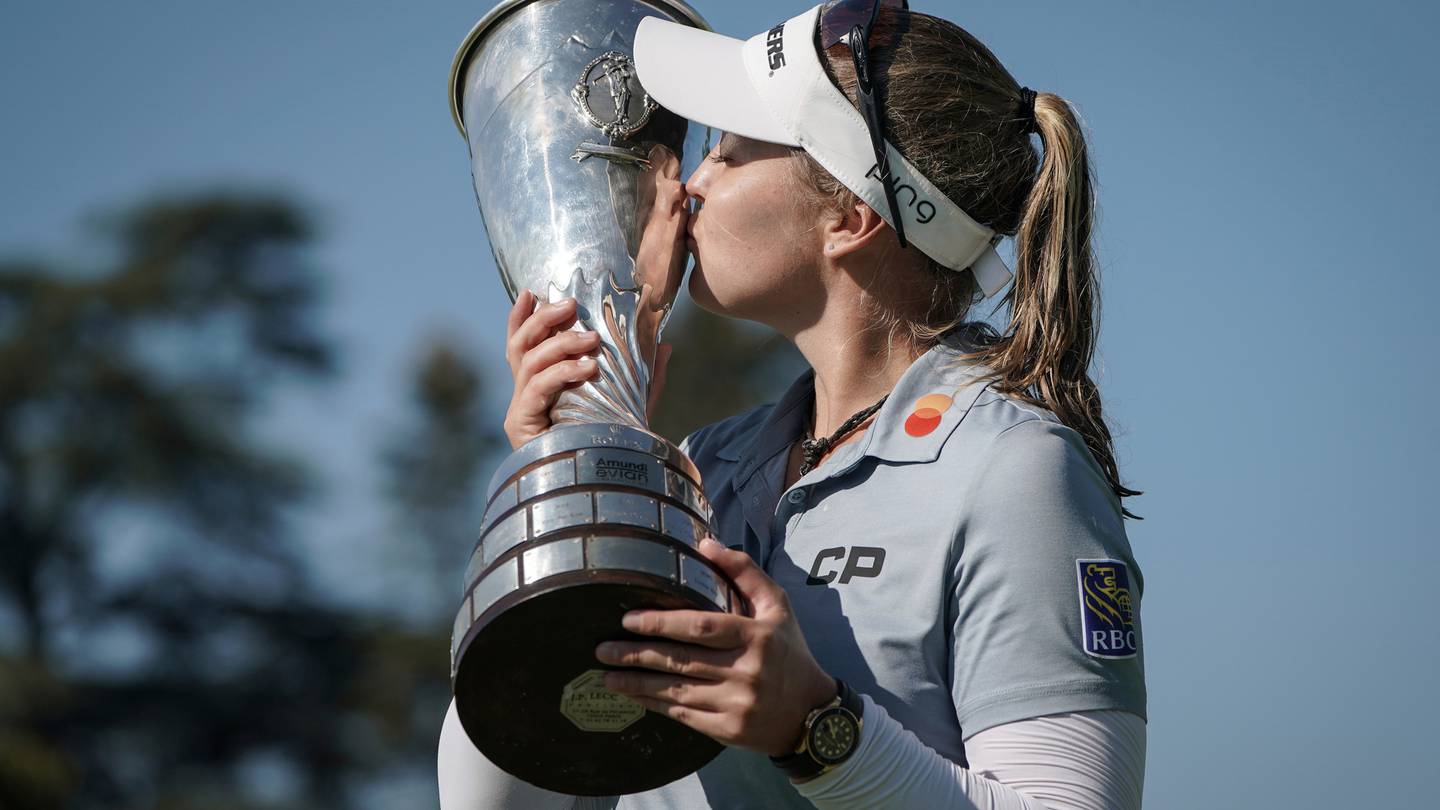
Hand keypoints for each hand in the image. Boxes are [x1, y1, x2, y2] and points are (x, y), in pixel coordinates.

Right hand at [502, 290, 672, 450]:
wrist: (604, 485)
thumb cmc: (611, 444)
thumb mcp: (631, 403)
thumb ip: (644, 375)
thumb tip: (665, 344)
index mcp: (540, 384)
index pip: (523, 344)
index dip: (522, 316)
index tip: (534, 291)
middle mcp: (524, 394)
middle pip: (520, 345)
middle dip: (543, 319)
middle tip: (572, 305)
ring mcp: (520, 410)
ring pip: (529, 362)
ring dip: (561, 344)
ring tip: (593, 341)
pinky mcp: (521, 426)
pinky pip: (536, 389)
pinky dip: (561, 374)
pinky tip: (587, 369)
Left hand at [594, 537, 836, 756]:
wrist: (810, 712)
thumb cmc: (787, 651)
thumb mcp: (777, 606)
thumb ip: (744, 572)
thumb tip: (705, 544)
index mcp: (756, 636)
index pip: (701, 627)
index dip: (661, 623)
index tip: (627, 620)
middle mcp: (746, 671)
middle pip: (681, 660)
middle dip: (637, 655)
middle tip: (603, 649)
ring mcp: (737, 704)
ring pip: (676, 691)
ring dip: (637, 683)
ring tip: (606, 674)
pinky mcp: (729, 730)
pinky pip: (683, 716)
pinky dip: (655, 705)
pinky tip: (634, 696)